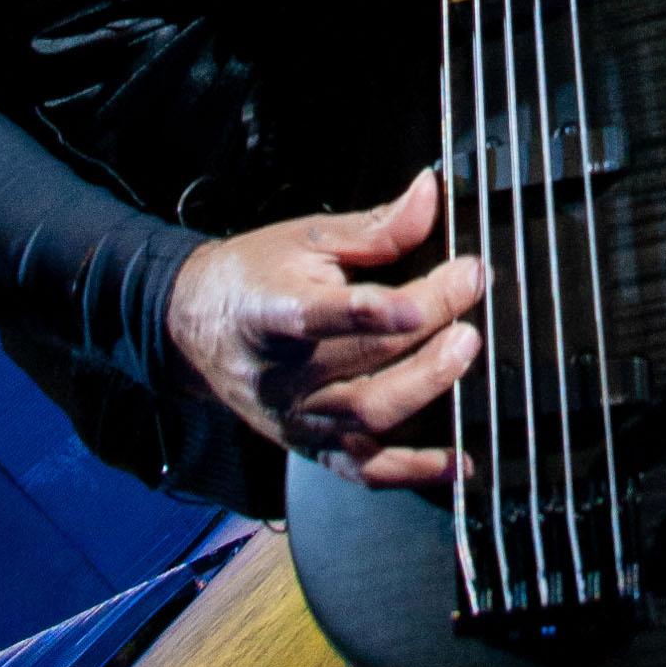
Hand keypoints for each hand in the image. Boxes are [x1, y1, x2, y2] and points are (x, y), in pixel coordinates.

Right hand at [163, 171, 481, 487]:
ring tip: (464, 349)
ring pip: (368, 414)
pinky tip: (455, 462)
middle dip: (431, 324)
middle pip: (364, 358)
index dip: (387, 305)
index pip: (327, 314)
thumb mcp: (307, 238)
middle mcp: (281, 374)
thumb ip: (375, 227)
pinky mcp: (309, 445)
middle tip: (470, 289)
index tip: (447, 277)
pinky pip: (364, 469)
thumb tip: (430, 196)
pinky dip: (414, 470)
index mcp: (270, 312)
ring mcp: (296, 416)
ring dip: (427, 384)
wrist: (195, 327)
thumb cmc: (252, 277)